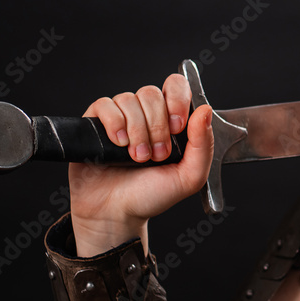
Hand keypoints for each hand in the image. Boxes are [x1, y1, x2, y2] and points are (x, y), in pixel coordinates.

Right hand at [68, 73, 213, 255]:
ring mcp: (120, 117)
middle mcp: (145, 115)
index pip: (176, 86)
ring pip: (129, 99)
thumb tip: (205, 110)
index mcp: (170, 121)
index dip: (177, 99)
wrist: (116, 214)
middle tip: (157, 155)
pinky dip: (114, 122)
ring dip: (137, 131)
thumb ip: (203, 145)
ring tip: (137, 157)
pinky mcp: (94, 124)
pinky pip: (104, 105)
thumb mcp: (189, 177)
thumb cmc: (152, 196)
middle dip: (157, 126)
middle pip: (152, 93)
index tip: (177, 127)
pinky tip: (118, 144)